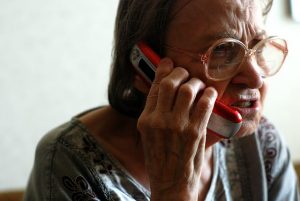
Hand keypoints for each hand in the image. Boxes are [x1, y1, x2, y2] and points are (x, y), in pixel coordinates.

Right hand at [137, 58, 217, 200]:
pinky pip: (204, 104)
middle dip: (181, 72)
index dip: (163, 70)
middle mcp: (158, 120)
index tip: (169, 62)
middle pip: (170, 83)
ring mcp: (177, 126)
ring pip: (188, 90)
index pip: (154, 87)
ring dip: (196, 83)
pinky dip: (210, 94)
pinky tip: (210, 94)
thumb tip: (162, 90)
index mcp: (145, 120)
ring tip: (199, 86)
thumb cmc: (160, 158)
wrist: (170, 183)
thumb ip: (154, 112)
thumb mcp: (149, 135)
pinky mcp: (194, 132)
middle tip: (187, 74)